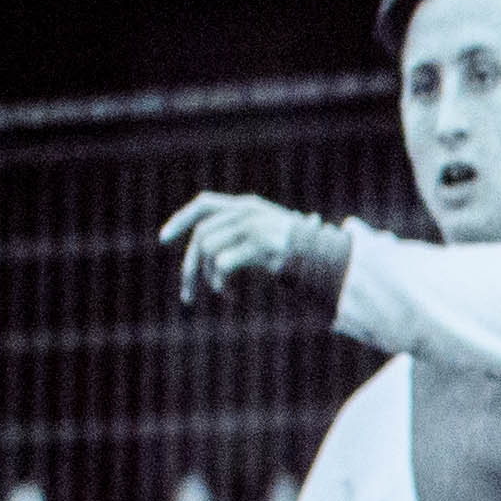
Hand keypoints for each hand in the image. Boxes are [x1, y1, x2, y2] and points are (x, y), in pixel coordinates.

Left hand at [160, 193, 337, 302]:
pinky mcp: (259, 246)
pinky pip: (223, 264)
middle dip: (190, 265)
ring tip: (222, 293)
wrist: (337, 262)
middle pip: (202, 234)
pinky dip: (221, 283)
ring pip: (209, 249)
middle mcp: (248, 212)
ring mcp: (254, 226)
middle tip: (188, 294)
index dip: (181, 219)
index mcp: (249, 207)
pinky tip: (231, 296)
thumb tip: (217, 253)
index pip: (205, 204)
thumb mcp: (275, 241)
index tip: (163, 240)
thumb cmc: (310, 258)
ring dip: (209, 277)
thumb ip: (249, 239)